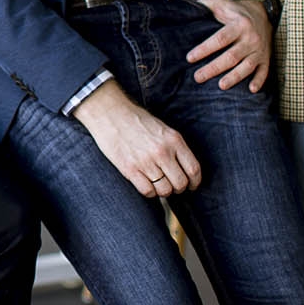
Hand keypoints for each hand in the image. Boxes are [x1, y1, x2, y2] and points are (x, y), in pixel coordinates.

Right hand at [74, 82, 201, 198]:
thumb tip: (184, 170)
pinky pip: (147, 191)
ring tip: (157, 184)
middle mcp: (162, 152)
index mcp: (174, 140)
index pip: (193, 169)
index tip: (191, 185)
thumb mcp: (162, 129)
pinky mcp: (129, 169)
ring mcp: (146, 161)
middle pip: (180, 183)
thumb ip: (175, 147)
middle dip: (178, 188)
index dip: (194, 182)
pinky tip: (146, 184)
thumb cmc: (136, 120)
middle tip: (171, 185)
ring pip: (164, 190)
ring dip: (162, 190)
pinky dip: (149, 192)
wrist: (109, 112)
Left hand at [185, 0, 272, 90]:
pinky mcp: (265, 58)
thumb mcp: (219, 2)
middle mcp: (251, 38)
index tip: (189, 58)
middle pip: (231, 56)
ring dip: (234, 77)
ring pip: (247, 66)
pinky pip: (264, 71)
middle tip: (198, 77)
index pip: (220, 39)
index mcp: (239, 24)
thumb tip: (184, 10)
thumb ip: (204, 5)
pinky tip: (251, 90)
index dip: (204, 49)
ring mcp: (259, 49)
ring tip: (221, 86)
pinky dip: (259, 81)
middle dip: (214, 68)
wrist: (262, 12)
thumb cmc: (234, 10)